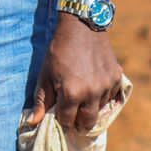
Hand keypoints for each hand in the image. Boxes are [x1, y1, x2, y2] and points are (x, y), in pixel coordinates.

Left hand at [31, 18, 124, 134]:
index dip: (62, 120)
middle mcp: (92, 93)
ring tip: (83, 98)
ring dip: (91, 108)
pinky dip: (103, 97)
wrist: (81, 26)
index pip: (67, 121)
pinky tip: (94, 88)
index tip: (60, 116)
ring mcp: (107, 86)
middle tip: (74, 119)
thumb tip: (33, 122)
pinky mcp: (117, 77)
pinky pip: (111, 97)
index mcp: (71, 93)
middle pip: (87, 122)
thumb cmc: (59, 51)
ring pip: (100, 109)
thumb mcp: (46, 75)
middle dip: (79, 123)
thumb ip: (41, 101)